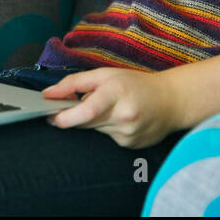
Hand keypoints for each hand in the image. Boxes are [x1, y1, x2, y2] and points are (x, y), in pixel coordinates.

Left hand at [43, 67, 179, 148]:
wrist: (172, 101)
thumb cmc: (136, 84)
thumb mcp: (106, 74)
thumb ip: (75, 83)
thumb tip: (48, 94)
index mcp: (117, 92)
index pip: (87, 110)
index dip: (65, 116)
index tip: (50, 116)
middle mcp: (124, 115)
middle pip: (86, 122)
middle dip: (75, 115)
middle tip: (78, 104)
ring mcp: (128, 133)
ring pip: (95, 130)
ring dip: (94, 121)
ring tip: (111, 107)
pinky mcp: (130, 145)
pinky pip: (107, 138)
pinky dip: (107, 128)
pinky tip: (122, 119)